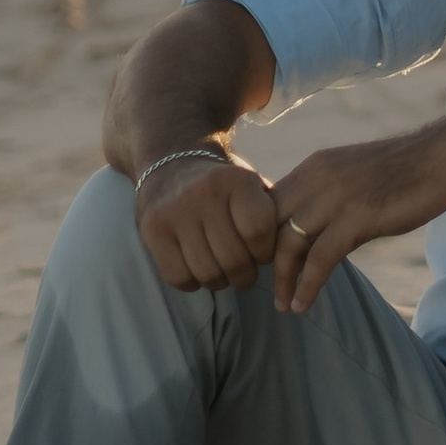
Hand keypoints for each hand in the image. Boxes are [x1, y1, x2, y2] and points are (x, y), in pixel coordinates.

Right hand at [136, 152, 282, 292]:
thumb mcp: (250, 184)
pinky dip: (193, 283)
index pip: (258, 232)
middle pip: (233, 259)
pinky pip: (178, 277)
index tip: (264, 255)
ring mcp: (174, 212)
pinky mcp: (152, 230)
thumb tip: (293, 251)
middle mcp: (203, 194)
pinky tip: (199, 271)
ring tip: (224, 274)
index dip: (266, 253)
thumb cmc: (222, 184)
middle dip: (245, 276)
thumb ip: (271, 213)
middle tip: (246, 274)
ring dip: (220, 282)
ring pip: (206, 273)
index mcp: (235, 181)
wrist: (171, 160)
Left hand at [269, 125, 445, 314]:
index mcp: (314, 167)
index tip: (265, 264)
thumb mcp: (355, 178)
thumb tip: (315, 236)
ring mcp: (335, 197)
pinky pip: (320, 258)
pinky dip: (307, 285)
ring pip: (288, 244)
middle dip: (263, 261)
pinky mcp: (357, 217)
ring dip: (283, 280)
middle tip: (269, 288)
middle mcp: (316, 178)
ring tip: (283, 305)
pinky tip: (302, 304)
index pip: (267, 204)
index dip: (261, 237)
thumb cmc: (407, 170)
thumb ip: (329, 200)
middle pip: (269, 225)